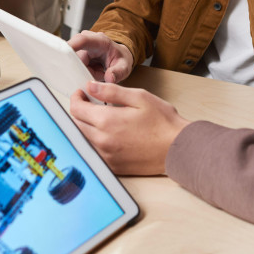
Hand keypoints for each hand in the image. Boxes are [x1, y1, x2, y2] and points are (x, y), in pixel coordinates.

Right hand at [68, 30, 134, 82]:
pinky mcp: (77, 53)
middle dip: (84, 70)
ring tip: (99, 72)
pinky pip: (75, 67)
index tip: (63, 53)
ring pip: (75, 64)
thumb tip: (109, 78)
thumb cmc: (120, 59)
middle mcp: (88, 41)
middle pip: (76, 57)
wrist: (119, 57)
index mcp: (100, 40)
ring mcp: (81, 47)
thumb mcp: (124, 67)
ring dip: (85, 72)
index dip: (71, 46)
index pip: (82, 40)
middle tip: (98, 74)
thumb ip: (118, 72)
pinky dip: (83, 72)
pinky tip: (93, 71)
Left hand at [70, 81, 189, 174]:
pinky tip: (111, 135)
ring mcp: (107, 157)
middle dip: (81, 111)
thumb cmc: (163, 122)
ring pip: (84, 139)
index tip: (83, 93)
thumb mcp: (139, 97)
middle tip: (93, 103)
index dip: (77, 98)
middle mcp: (102, 141)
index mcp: (107, 121)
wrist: (177, 149)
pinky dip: (96, 142)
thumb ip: (111, 91)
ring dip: (87, 127)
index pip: (76, 109)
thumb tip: (90, 86)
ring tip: (104, 118)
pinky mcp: (113, 167)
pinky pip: (95, 152)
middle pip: (76, 125)